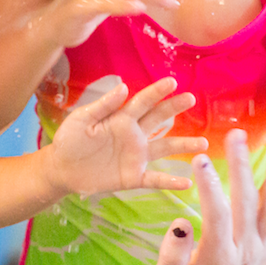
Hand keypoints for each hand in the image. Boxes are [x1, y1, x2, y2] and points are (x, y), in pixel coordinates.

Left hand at [47, 78, 207, 194]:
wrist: (61, 169)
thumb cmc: (70, 140)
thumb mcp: (82, 119)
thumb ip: (103, 105)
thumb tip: (124, 86)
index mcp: (121, 118)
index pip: (143, 102)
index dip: (157, 92)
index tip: (173, 82)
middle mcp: (134, 135)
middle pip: (158, 119)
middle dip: (174, 108)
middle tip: (191, 99)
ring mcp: (136, 156)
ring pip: (165, 148)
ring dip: (184, 145)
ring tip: (203, 143)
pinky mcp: (133, 176)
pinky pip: (155, 179)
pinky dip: (170, 181)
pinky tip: (187, 182)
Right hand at [148, 130, 265, 264]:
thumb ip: (171, 258)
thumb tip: (180, 224)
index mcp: (216, 260)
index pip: (215, 218)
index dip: (209, 189)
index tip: (199, 160)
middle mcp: (244, 252)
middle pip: (246, 206)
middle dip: (242, 169)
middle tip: (236, 136)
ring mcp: (260, 250)